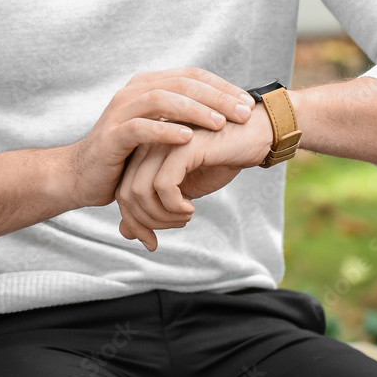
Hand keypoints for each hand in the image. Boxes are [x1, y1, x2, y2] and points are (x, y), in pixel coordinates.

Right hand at [65, 67, 254, 208]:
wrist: (83, 173)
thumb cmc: (127, 153)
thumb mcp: (158, 128)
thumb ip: (182, 116)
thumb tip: (226, 111)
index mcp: (148, 85)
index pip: (191, 75)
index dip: (221, 86)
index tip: (248, 103)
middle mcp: (133, 91)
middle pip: (181, 84)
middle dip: (216, 97)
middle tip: (243, 113)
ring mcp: (120, 111)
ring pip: (162, 100)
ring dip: (195, 110)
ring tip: (221, 123)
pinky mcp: (112, 135)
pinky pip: (141, 128)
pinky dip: (165, 131)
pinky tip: (188, 138)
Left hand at [115, 103, 272, 250]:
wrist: (254, 135)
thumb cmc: (219, 160)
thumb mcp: (182, 190)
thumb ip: (153, 207)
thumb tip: (125, 232)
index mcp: (144, 151)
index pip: (122, 192)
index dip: (133, 222)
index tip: (151, 241)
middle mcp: (148, 144)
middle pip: (125, 194)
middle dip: (145, 223)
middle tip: (174, 226)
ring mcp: (163, 142)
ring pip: (139, 191)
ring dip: (161, 216)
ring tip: (184, 216)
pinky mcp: (182, 146)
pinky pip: (162, 186)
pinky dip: (173, 206)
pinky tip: (191, 207)